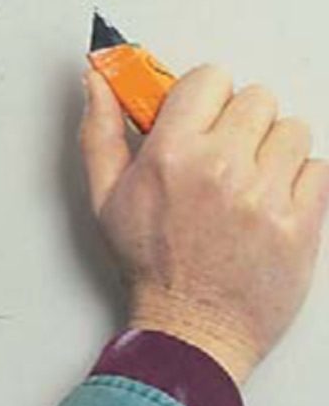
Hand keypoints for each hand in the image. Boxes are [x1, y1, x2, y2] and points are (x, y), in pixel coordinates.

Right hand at [80, 64, 328, 384]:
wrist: (192, 328)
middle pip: (257, 98)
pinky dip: (302, 183)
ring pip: (293, 130)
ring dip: (274, 151)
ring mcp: (266, 194)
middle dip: (240, 123)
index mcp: (171, 155)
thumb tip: (98, 81)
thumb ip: (101, 131)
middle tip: (224, 157)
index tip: (199, 121)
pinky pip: (319, 168)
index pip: (210, 78)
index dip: (205, 97)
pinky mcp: (304, 220)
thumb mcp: (106, 197)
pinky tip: (272, 205)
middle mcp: (221, 168)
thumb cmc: (150, 266)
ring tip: (250, 183)